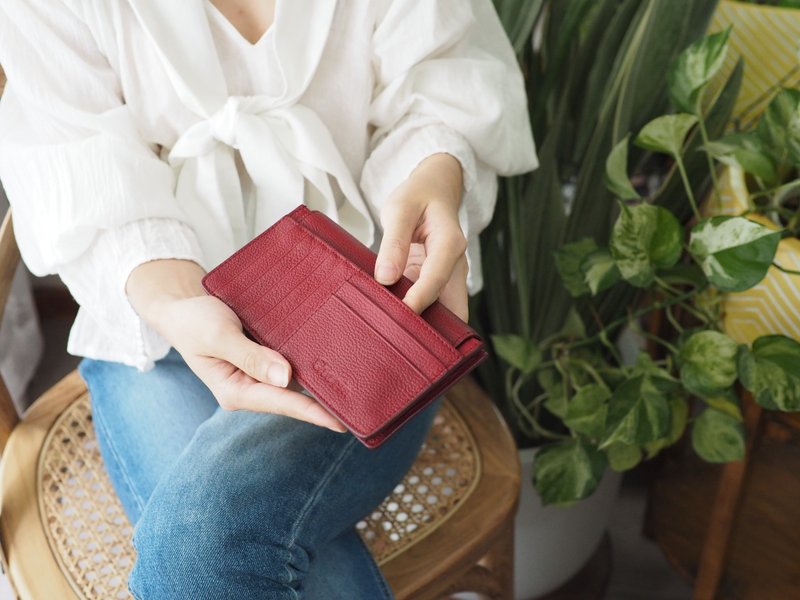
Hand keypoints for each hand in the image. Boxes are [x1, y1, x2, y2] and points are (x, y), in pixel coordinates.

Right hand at [126, 259, 345, 431]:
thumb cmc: (194, 321)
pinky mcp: (263, 360)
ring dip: (318, 383)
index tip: (341, 421)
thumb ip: (250, 356)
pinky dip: (307, 364)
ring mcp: (257, 375)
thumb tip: (285, 378)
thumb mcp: (218, 335)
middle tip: (360, 406)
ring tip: (355, 388)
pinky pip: (289, 365)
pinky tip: (331, 362)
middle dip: (322, 402)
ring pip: (293, 383)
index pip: (281, 403)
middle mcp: (249, 387)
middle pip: (292, 398)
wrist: (181, 307)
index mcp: (236, 391)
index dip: (312, 412)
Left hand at [374, 153, 468, 320]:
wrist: (435, 190)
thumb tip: (385, 278)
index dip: (418, 301)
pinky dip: (418, 317)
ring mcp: (450, 278)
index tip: (398, 316)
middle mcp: (456, 266)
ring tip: (394, 335)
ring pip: (446, 314)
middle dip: (431, 328)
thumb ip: (393, 242)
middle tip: (399, 338)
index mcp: (450, 243)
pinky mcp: (439, 284)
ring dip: (425, 326)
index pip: (436, 279)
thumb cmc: (417, 197)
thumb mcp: (399, 209)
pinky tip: (395, 322)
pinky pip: (433, 307)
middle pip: (452, 308)